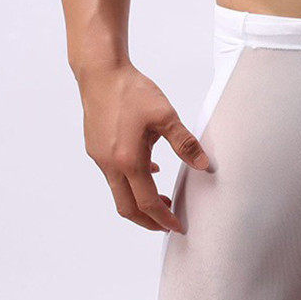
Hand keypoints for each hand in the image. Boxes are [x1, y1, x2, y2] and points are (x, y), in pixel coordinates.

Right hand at [79, 63, 208, 231]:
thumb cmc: (131, 91)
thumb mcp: (165, 116)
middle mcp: (109, 164)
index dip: (163, 219)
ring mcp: (99, 158)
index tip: (177, 226)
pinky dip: (131, 183)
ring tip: (162, 201)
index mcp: (128, 161)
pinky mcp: (95, 149)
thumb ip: (185, 143)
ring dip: (140, 202)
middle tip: (168, 223)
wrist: (100, 72)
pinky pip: (114, 176)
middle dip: (148, 221)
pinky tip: (150, 172)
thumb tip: (205, 165)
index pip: (147, 203)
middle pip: (127, 208)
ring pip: (119, 193)